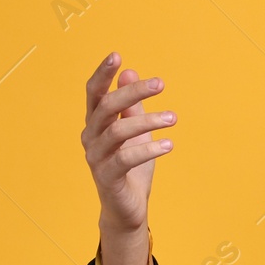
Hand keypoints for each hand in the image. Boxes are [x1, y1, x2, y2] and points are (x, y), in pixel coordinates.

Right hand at [82, 51, 175, 230]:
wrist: (127, 209)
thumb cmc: (131, 168)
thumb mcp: (135, 133)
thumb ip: (131, 105)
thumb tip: (130, 72)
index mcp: (95, 123)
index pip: (93, 93)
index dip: (102, 74)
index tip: (117, 56)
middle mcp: (90, 137)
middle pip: (107, 107)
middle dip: (133, 93)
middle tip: (161, 84)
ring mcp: (96, 158)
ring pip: (118, 131)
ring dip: (148, 121)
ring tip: (173, 118)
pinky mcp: (107, 177)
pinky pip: (126, 158)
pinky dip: (149, 149)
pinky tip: (169, 144)